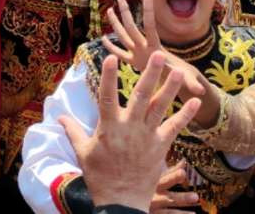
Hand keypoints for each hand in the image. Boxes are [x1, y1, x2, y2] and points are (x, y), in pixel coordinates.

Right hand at [59, 51, 200, 210]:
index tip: (111, 57)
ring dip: (170, 88)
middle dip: (150, 74)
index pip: (106, 96)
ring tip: (179, 71)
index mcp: (108, 126)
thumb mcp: (83, 152)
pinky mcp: (160, 147)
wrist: (121, 200)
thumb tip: (59, 117)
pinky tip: (195, 102)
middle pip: (141, 96)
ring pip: (160, 107)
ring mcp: (146, 136)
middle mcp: (129, 127)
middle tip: (159, 55)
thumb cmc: (99, 176)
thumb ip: (73, 131)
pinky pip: (175, 127)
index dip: (108, 76)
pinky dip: (186, 115)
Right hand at [102, 0, 207, 98]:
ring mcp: (139, 54)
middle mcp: (145, 48)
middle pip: (132, 27)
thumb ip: (192, 84)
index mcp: (155, 48)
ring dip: (116, 23)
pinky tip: (103, 39)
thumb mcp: (187, 80)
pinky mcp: (134, 63)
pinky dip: (112, 47)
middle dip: (126, 12)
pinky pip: (120, 53)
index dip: (149, 12)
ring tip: (110, 8)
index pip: (150, 27)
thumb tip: (201, 91)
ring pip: (124, 36)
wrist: (179, 83)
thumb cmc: (184, 79)